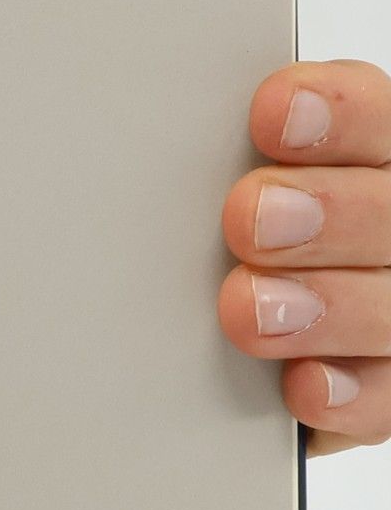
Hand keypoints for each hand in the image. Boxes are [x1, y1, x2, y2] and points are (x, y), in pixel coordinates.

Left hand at [219, 60, 390, 452]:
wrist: (263, 342)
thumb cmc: (240, 236)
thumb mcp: (230, 187)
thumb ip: (219, 165)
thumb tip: (144, 141)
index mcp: (370, 156)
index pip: (375, 118)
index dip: (337, 113)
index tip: (272, 114)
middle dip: (325, 212)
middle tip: (249, 218)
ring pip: (390, 308)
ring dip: (327, 307)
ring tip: (249, 309)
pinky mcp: (389, 383)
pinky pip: (386, 395)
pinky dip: (347, 395)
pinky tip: (303, 386)